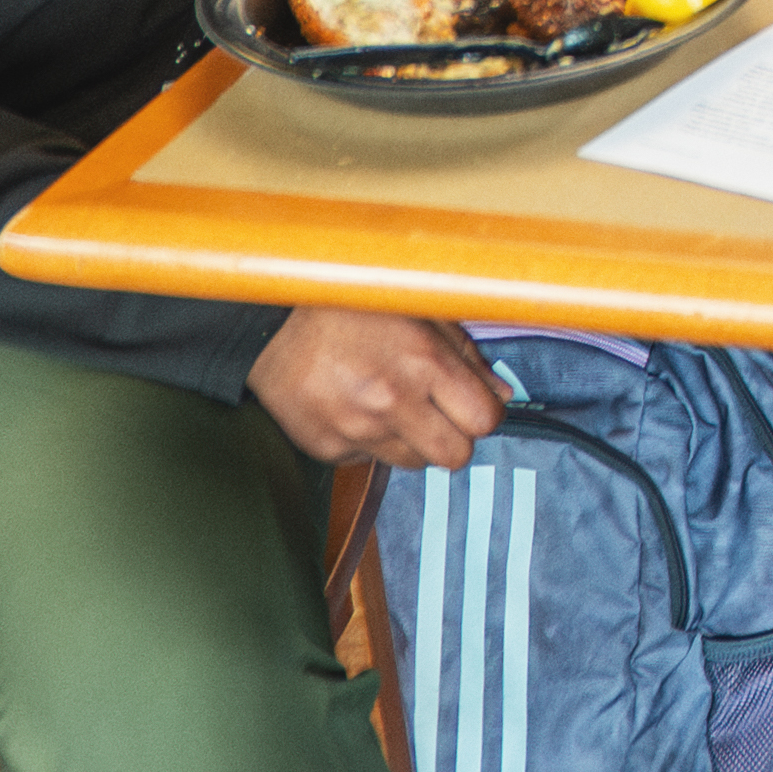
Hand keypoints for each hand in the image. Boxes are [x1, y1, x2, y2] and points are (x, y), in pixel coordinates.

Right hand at [252, 308, 504, 468]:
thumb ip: (464, 352)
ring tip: (392, 406)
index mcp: (422, 361)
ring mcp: (357, 429)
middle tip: (439, 414)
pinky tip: (356, 408)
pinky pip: (369, 461)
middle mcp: (392, 400)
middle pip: (456, 456)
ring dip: (413, 442)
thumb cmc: (347, 307)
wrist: (270, 325)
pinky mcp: (328, 449)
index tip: (473, 405)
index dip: (484, 413)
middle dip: (455, 438)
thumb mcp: (417, 310)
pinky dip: (370, 442)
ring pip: (414, 464)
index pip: (485, 420)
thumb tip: (501, 392)